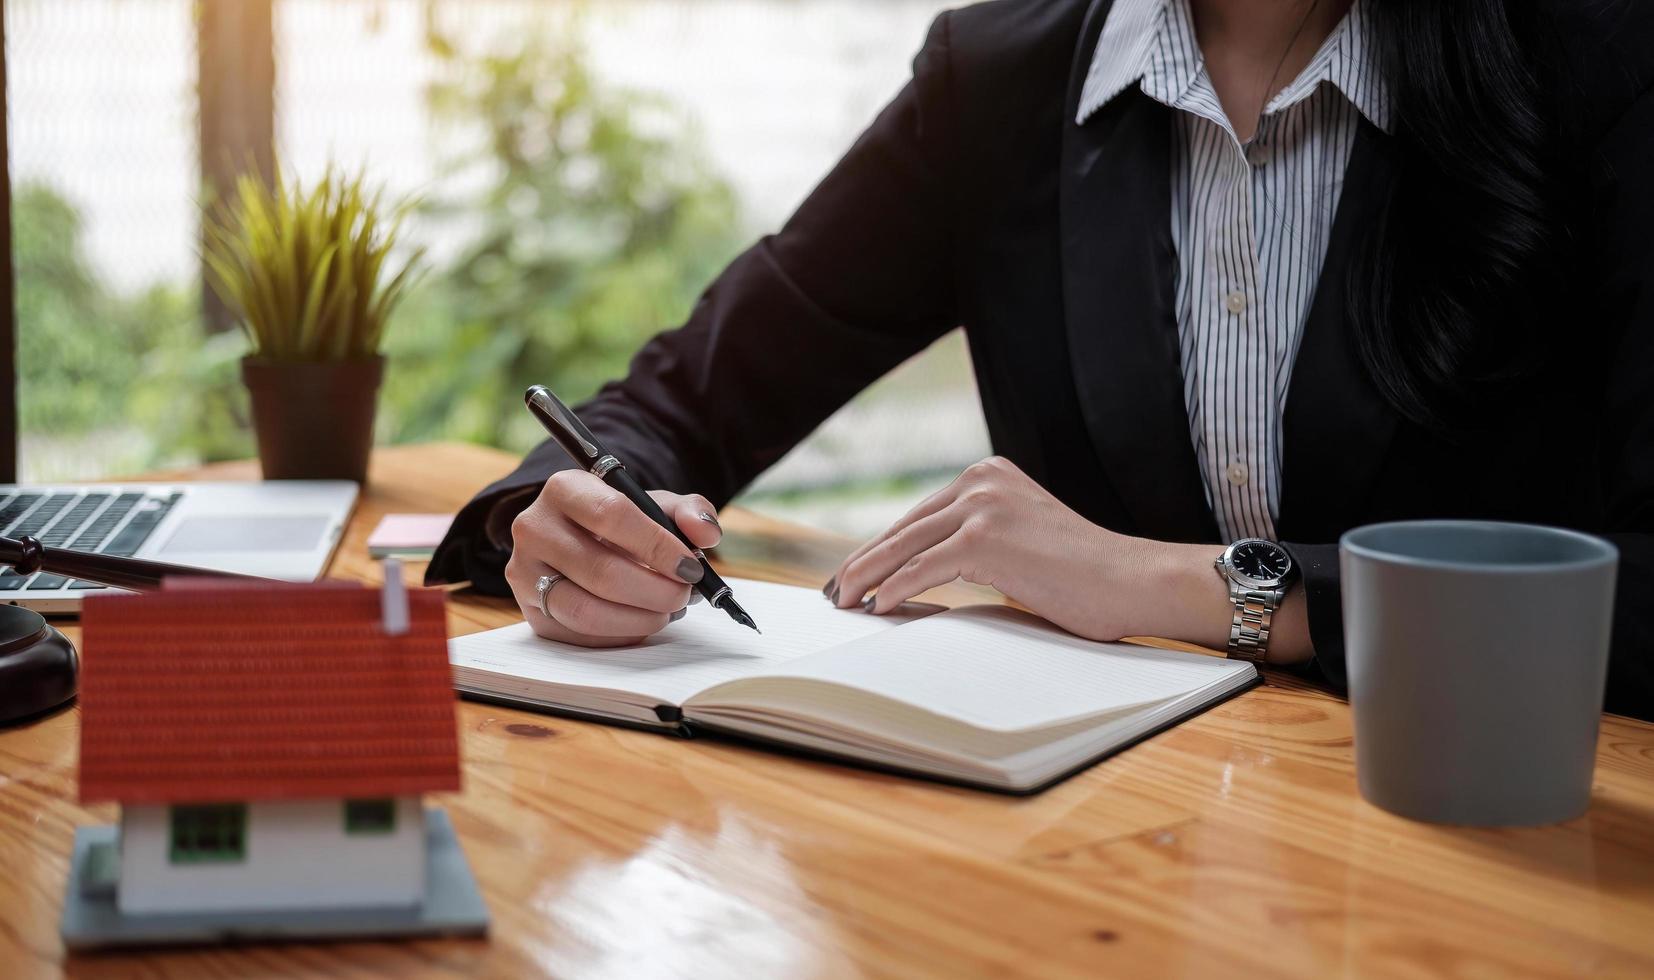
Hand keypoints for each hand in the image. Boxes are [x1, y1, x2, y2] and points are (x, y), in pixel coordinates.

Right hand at [506, 471, 721, 646]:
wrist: (581, 541)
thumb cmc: (623, 524)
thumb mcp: (656, 506)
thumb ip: (690, 512)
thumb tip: (705, 534)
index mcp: (565, 489)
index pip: (611, 515)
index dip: (656, 545)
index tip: (689, 566)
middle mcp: (534, 528)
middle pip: (599, 570)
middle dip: (654, 590)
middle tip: (683, 594)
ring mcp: (525, 573)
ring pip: (585, 610)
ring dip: (638, 618)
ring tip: (666, 611)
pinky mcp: (530, 611)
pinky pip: (578, 635)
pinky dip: (620, 634)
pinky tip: (641, 621)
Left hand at [827, 456, 1187, 642]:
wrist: (1130, 581)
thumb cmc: (1083, 575)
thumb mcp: (1021, 540)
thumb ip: (978, 541)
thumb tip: (924, 570)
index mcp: (989, 476)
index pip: (920, 515)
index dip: (883, 546)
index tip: (857, 571)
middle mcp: (981, 482)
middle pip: (905, 527)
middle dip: (865, 561)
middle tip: (837, 589)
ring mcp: (983, 507)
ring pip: (905, 547)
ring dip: (867, 577)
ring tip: (844, 602)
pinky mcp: (985, 539)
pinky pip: (922, 569)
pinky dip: (894, 590)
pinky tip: (877, 607)